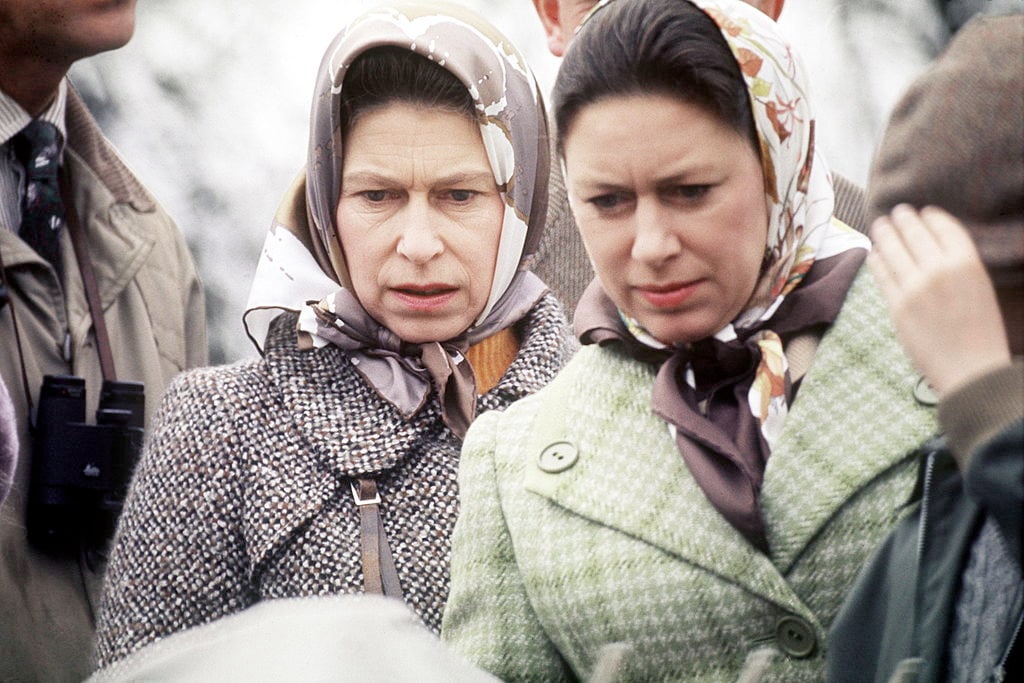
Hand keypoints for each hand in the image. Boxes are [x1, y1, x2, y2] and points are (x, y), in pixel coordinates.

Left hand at [868, 205, 1010, 396]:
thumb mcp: (979, 288)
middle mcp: (939, 269)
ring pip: (892, 250)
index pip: (943, 227)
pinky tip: (875, 253)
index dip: (931, 216)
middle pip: (914, 233)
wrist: (970, 370)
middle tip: (896, 212)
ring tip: (880, 225)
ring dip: (885, 234)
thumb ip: (957, 266)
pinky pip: (882, 274)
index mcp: (967, 263)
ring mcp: (914, 287)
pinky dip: (877, 260)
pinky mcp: (896, 305)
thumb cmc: (981, 332)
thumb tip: (931, 247)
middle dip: (903, 219)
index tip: (923, 211)